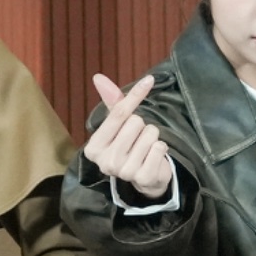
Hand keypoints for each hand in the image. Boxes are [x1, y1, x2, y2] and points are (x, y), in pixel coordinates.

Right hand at [83, 73, 173, 199]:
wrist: (144, 178)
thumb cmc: (129, 147)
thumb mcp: (118, 126)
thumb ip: (112, 103)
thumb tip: (98, 77)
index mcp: (94, 148)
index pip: (118, 114)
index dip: (135, 96)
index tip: (149, 80)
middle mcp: (106, 161)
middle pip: (136, 122)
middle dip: (142, 127)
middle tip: (138, 140)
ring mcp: (124, 172)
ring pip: (150, 134)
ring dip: (153, 137)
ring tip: (146, 149)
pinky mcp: (143, 178)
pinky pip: (160, 147)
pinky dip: (161, 148)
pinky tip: (153, 157)